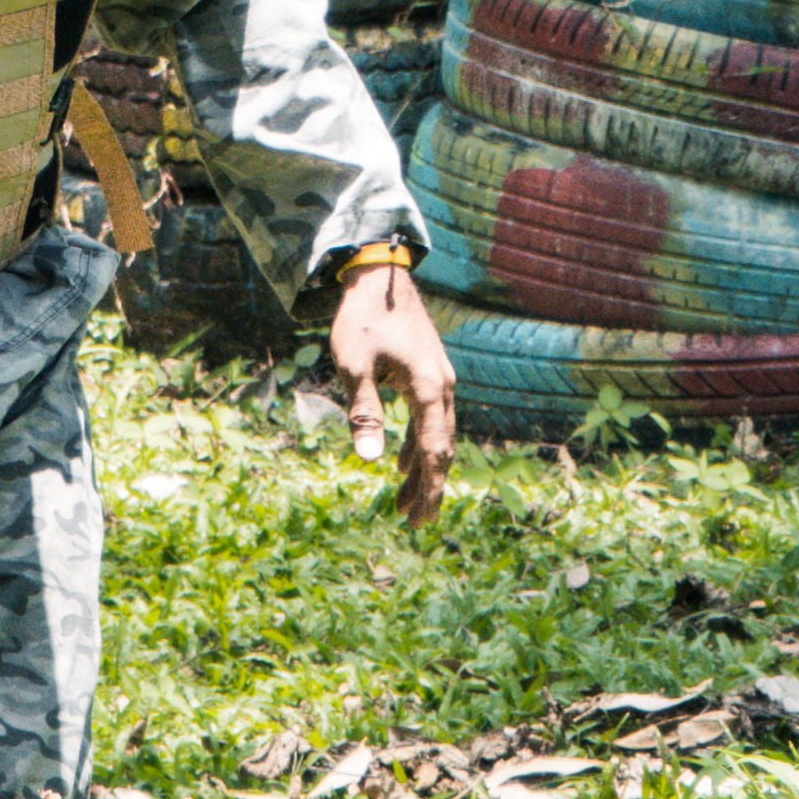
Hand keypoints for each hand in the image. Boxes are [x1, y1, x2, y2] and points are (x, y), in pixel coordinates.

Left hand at [329, 264, 455, 526]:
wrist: (379, 275)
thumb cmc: (363, 319)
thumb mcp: (355, 367)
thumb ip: (364, 412)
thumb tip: (368, 459)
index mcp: (430, 390)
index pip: (435, 452)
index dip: (429, 489)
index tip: (419, 520)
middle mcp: (443, 388)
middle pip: (442, 449)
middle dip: (428, 487)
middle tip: (413, 522)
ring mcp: (439, 380)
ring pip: (436, 436)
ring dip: (421, 469)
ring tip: (403, 501)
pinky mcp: (428, 374)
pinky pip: (428, 419)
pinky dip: (417, 444)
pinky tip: (400, 461)